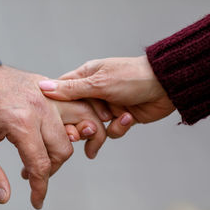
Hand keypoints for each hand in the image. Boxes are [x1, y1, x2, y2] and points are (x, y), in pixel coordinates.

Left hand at [0, 65, 105, 208]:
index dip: (40, 189)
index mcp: (21, 122)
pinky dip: (78, 120)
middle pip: (63, 149)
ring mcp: (48, 94)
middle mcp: (41, 106)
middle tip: (30, 174)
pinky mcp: (48, 86)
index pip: (40, 165)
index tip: (36, 202)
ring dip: (71, 144)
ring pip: (79, 124)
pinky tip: (66, 131)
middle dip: (50, 170)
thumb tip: (5, 197)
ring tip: (53, 155)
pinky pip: (75, 104)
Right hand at [39, 56, 175, 137]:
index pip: (61, 95)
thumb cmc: (132, 77)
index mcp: (84, 79)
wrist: (166, 86)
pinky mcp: (120, 118)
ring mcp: (107, 106)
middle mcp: (93, 93)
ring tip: (114, 120)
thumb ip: (71, 89)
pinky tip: (128, 119)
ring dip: (103, 129)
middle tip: (84, 132)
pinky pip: (111, 131)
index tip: (57, 123)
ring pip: (93, 127)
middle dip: (81, 126)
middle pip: (75, 116)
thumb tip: (42, 87)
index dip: (57, 110)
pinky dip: (119, 128)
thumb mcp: (98, 83)